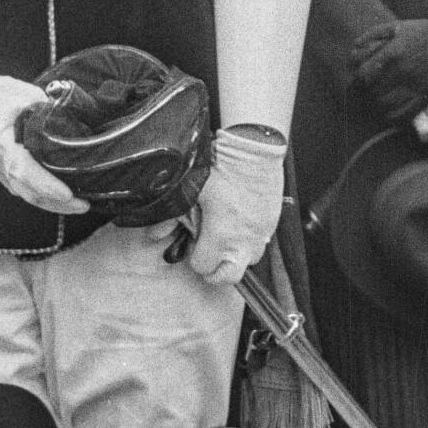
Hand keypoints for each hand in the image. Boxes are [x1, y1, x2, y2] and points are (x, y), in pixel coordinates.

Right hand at [0, 66, 87, 214]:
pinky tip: (61, 196)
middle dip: (57, 203)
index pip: (23, 168)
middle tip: (84, 204)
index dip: (46, 184)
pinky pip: (23, 188)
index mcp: (0, 141)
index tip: (67, 193)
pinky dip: (43, 195)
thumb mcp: (16, 93)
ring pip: (26, 193)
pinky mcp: (2, 172)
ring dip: (53, 204)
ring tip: (80, 205)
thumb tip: (73, 114)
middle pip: (28, 191)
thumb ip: (44, 107)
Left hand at [187, 124, 286, 282]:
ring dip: (235, 256)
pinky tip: (240, 223)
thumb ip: (173, 216)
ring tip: (226, 239)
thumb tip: (156, 234)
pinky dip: (249, 240)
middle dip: (216, 272)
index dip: (194, 258)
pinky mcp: (272, 223)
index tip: (193, 245)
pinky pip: (261, 242)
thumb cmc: (223, 168)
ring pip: (249, 261)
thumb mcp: (191, 190)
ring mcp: (260, 234)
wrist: (254, 150)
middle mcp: (243, 241)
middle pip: (229, 277)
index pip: (203, 268)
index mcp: (220, 236)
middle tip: (208, 256)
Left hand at [354, 14, 427, 123]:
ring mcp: (416, 84)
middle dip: (366, 96)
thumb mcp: (396, 27)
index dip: (357, 82)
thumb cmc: (423, 32)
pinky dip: (395, 117)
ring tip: (377, 106)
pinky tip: (392, 113)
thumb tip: (354, 48)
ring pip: (387, 106)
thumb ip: (372, 36)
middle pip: (373, 93)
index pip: (364, 75)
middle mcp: (403, 70)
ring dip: (379, 108)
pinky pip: (406, 114)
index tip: (358, 84)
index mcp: (392, 52)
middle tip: (365, 98)